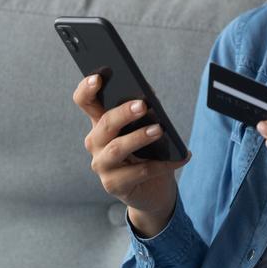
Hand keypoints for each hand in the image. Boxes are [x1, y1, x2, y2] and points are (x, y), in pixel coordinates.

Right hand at [72, 74, 190, 227]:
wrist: (154, 189)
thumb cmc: (149, 151)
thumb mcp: (147, 126)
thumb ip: (145, 109)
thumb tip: (149, 94)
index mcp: (100, 123)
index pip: (85, 102)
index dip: (87, 89)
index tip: (98, 77)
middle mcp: (95, 143)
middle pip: (104, 124)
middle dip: (123, 113)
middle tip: (143, 105)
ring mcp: (102, 165)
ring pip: (117, 148)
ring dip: (139, 138)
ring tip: (159, 130)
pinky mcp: (114, 185)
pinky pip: (139, 172)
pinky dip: (163, 164)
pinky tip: (181, 157)